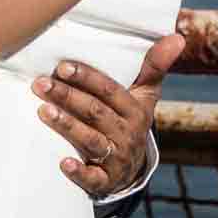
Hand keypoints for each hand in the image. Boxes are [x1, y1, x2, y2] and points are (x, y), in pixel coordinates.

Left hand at [31, 32, 183, 197]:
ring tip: (42, 111)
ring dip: (67, 126)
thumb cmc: (128, 118)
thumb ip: (154, 65)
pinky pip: (93, 178)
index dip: (87, 78)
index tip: (62, 66)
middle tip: (39, 83)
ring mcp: (116, 157)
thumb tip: (177, 37)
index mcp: (134, 110)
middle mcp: (127, 133)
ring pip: (91, 140)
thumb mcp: (144, 93)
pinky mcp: (105, 180)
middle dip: (67, 97)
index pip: (110, 91)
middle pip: (96, 112)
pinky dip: (79, 172)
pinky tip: (63, 163)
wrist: (130, 167)